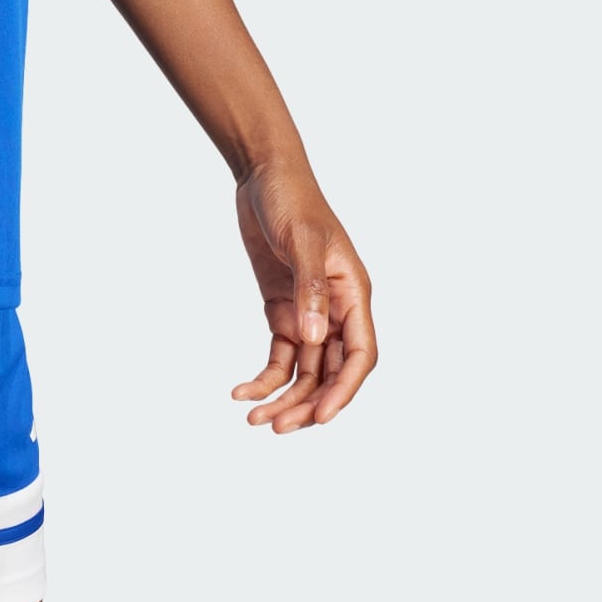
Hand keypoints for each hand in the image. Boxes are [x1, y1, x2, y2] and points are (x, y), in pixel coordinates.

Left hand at [230, 161, 375, 429]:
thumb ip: (310, 287)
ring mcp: (308, 312)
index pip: (360, 355)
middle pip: (331, 373)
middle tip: (276, 428)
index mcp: (353, 294)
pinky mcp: (282, 310)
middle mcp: (335, 310)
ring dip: (284, 398)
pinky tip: (242, 392)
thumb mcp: (304, 239)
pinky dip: (265, 376)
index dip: (345, 390)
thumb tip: (314, 339)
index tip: (321, 417)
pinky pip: (280, 355)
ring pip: (305, 372)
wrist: (264, 174)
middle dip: (308, 405)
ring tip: (254, 420)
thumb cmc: (293, 198)